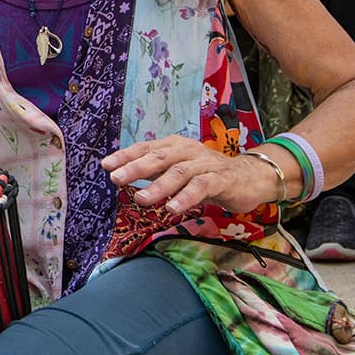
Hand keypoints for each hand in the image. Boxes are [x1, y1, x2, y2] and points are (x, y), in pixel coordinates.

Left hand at [101, 135, 280, 215]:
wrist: (248, 177)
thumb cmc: (206, 175)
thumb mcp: (178, 171)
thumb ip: (154, 173)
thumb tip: (121, 176)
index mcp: (174, 146)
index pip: (146, 148)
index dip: (126, 156)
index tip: (105, 165)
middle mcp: (188, 151)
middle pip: (159, 157)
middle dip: (136, 168)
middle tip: (116, 178)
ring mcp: (205, 164)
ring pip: (179, 172)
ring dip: (159, 186)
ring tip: (142, 199)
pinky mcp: (220, 179)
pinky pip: (201, 187)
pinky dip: (186, 197)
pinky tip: (173, 208)